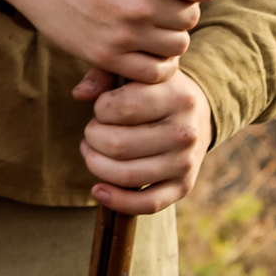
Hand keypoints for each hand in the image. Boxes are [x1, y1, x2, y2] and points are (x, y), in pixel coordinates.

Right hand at [0, 0, 217, 80]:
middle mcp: (142, 4)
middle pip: (191, 18)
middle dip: (178, 8)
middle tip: (155, 1)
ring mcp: (125, 34)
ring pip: (177, 47)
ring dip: (167, 36)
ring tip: (147, 23)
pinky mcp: (107, 56)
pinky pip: (155, 72)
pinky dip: (155, 63)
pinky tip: (143, 47)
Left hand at [72, 64, 211, 212]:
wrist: (195, 113)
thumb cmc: (153, 89)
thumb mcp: (134, 72)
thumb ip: (103, 74)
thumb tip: (79, 94)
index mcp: (176, 96)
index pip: (121, 107)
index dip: (100, 109)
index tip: (101, 107)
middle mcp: (185, 132)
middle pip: (118, 145)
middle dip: (92, 138)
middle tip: (92, 131)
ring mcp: (186, 163)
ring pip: (127, 176)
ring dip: (97, 165)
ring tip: (91, 152)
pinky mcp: (183, 187)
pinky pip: (147, 204)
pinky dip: (117, 201)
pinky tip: (98, 190)